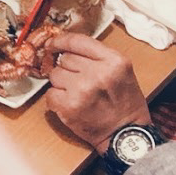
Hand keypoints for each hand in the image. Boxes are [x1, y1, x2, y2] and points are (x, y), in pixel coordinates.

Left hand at [45, 32, 150, 151]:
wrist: (125, 134)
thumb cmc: (125, 104)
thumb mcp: (121, 72)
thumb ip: (98, 57)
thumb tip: (65, 47)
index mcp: (114, 61)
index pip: (78, 41)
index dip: (61, 40)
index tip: (53, 43)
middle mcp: (98, 72)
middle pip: (65, 58)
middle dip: (68, 69)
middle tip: (80, 82)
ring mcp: (82, 89)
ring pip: (55, 74)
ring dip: (61, 84)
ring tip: (78, 94)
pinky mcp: (69, 106)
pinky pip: (50, 93)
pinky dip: (55, 99)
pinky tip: (70, 104)